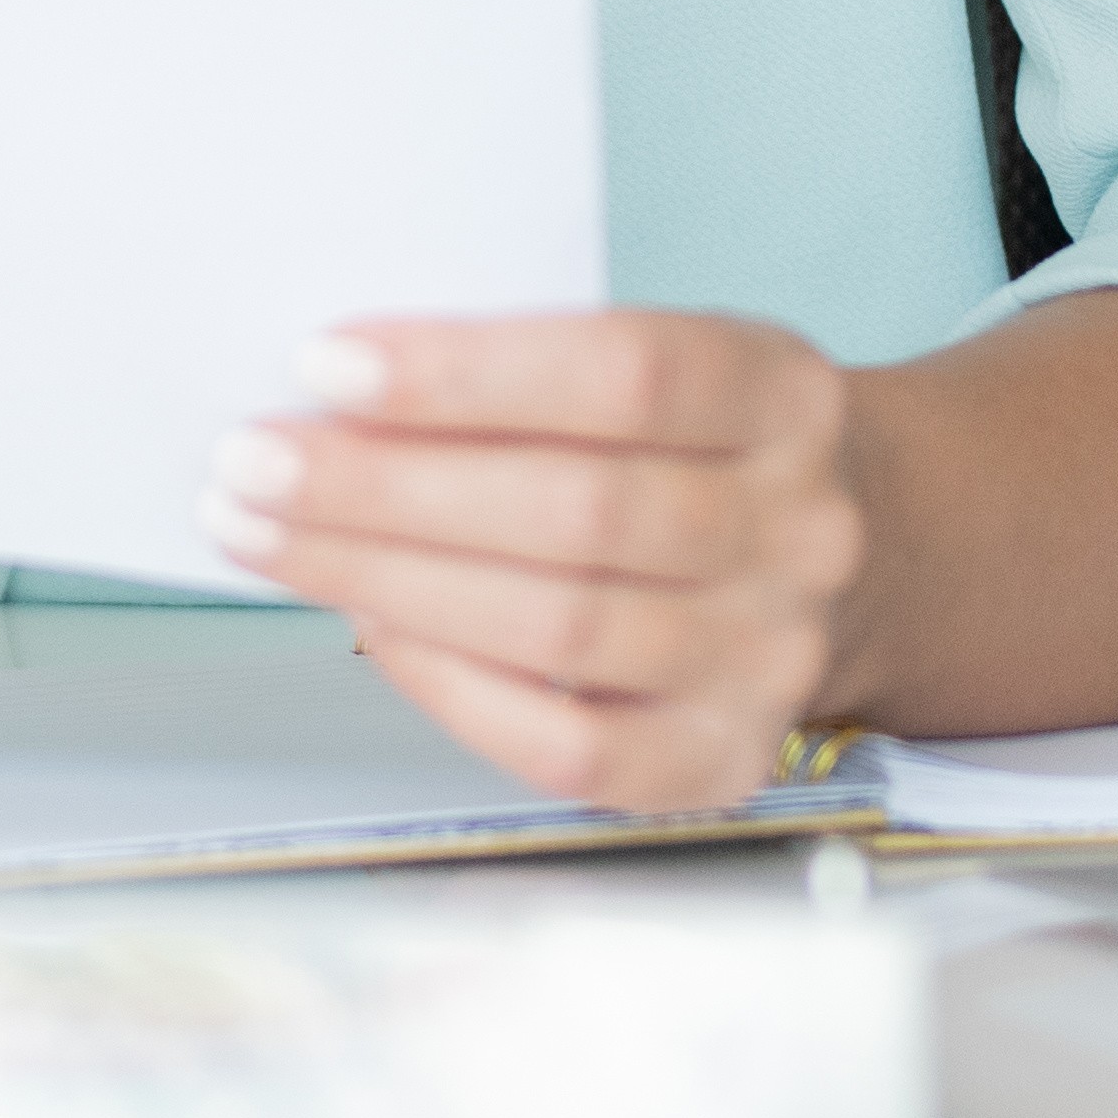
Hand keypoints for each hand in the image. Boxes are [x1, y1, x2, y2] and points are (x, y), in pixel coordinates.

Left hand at [201, 308, 869, 816]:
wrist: (864, 555)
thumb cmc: (706, 441)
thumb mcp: (675, 361)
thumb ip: (538, 365)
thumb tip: (335, 392)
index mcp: (784, 396)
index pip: (626, 375)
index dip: (466, 374)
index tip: (325, 363)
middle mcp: (798, 531)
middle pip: (576, 513)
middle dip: (384, 489)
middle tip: (252, 462)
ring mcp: (771, 656)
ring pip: (558, 629)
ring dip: (383, 580)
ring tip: (267, 536)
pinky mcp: (725, 757)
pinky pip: (571, 746)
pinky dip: (452, 687)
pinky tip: (371, 627)